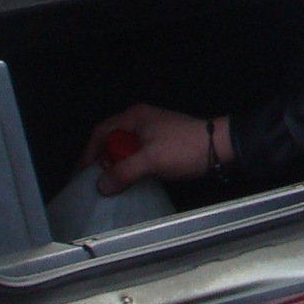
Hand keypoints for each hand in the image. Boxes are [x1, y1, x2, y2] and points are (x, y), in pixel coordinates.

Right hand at [85, 105, 231, 191]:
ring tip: (110, 186)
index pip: (101, 132)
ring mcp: (153, 133)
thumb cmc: (184, 148)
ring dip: (117, 166)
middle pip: (112, 141)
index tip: (82, 174)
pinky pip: (138, 157)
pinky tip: (130, 182)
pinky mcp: (162, 146)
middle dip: (102, 161)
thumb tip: (100, 186)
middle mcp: (141, 121)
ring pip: (126, 150)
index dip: (89, 153)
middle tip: (95, 182)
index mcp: (135, 117)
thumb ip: (124, 171)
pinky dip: (131, 168)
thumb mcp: (151, 160)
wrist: (220, 148)